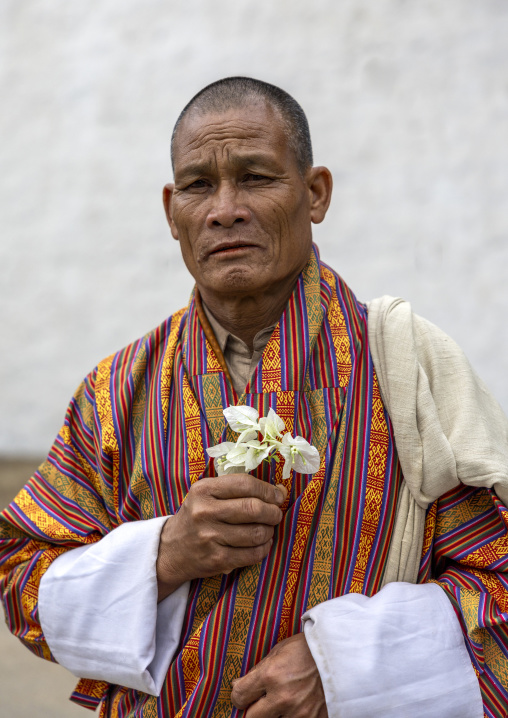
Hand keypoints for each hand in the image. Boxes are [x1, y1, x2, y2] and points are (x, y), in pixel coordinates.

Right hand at [156, 474, 286, 599]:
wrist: (171, 550)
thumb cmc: (197, 516)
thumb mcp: (208, 494)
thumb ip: (239, 489)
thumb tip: (280, 490)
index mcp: (203, 490)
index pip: (245, 484)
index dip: (268, 490)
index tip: (278, 495)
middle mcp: (204, 512)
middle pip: (253, 508)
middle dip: (273, 512)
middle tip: (276, 514)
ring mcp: (210, 537)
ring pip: (256, 533)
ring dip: (269, 531)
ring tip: (267, 529)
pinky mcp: (216, 559)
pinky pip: (252, 554)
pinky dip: (264, 548)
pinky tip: (261, 544)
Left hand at [231, 633, 327, 717]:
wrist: (343, 654)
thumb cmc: (310, 648)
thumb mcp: (281, 651)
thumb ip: (260, 670)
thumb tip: (239, 684)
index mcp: (271, 675)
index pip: (239, 696)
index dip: (238, 695)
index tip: (242, 693)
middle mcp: (282, 697)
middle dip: (252, 709)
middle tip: (260, 701)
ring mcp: (299, 713)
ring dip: (274, 714)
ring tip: (283, 701)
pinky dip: (292, 716)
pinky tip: (297, 705)